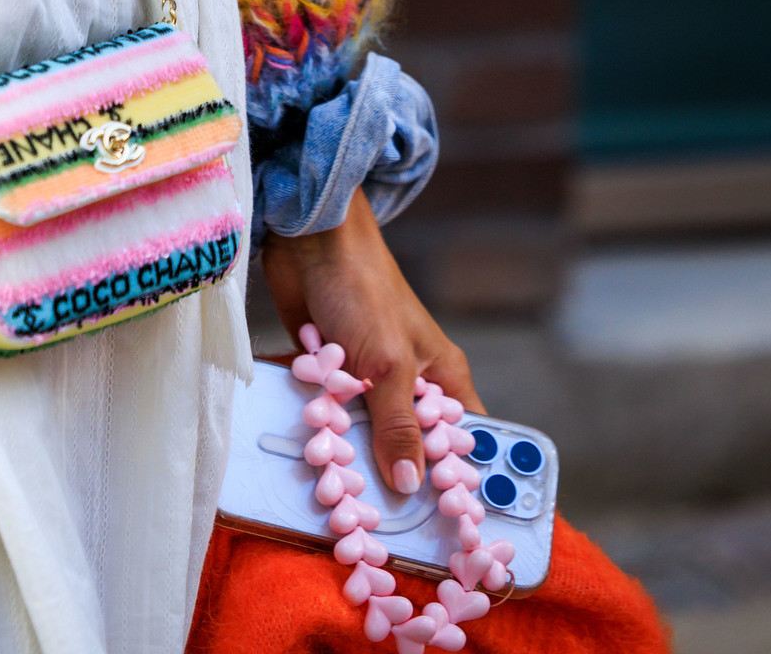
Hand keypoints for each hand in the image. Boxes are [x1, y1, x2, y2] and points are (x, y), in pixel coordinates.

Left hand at [262, 189, 482, 495]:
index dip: (460, 487)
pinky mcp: (329, 374)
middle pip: (410, 450)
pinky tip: (307, 457)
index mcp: (443, 380)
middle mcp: (409, 384)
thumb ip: (398, 425)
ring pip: (363, 438)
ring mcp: (367, 381)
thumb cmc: (364, 288)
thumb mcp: (389, 364)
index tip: (448, 533)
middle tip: (378, 523)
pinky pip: (327, 417)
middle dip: (393, 481)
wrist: (308, 239)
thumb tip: (410, 485)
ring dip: (348, 458)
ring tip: (336, 497)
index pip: (463, 447)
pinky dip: (317, 430)